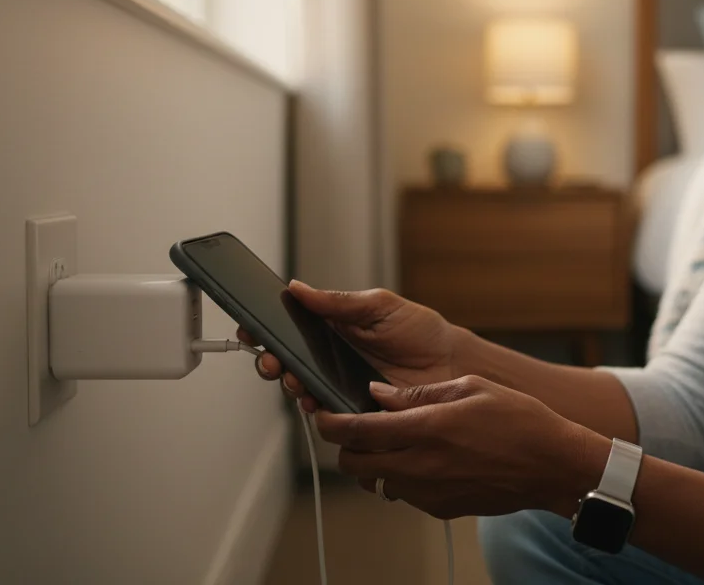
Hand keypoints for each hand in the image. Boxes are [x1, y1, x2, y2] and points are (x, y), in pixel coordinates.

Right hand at [239, 281, 464, 411]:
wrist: (452, 365)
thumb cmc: (421, 332)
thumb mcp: (380, 305)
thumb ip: (339, 301)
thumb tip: (298, 288)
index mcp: (333, 329)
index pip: (289, 329)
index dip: (266, 329)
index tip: (252, 328)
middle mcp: (331, 359)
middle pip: (287, 363)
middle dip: (271, 362)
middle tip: (272, 362)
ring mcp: (340, 386)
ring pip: (302, 390)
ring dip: (291, 386)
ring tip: (295, 381)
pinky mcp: (354, 412)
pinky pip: (328, 415)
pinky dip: (318, 411)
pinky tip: (318, 404)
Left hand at [315, 376, 610, 519]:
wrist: (552, 466)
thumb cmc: (518, 420)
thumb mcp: (470, 388)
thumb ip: (418, 393)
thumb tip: (379, 393)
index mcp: (425, 429)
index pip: (356, 431)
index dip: (330, 422)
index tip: (323, 413)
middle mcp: (420, 465)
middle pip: (355, 462)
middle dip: (347, 445)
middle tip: (359, 428)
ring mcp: (428, 491)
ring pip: (377, 480)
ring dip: (376, 462)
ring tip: (397, 443)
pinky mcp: (440, 508)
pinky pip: (405, 493)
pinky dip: (403, 477)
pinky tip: (428, 459)